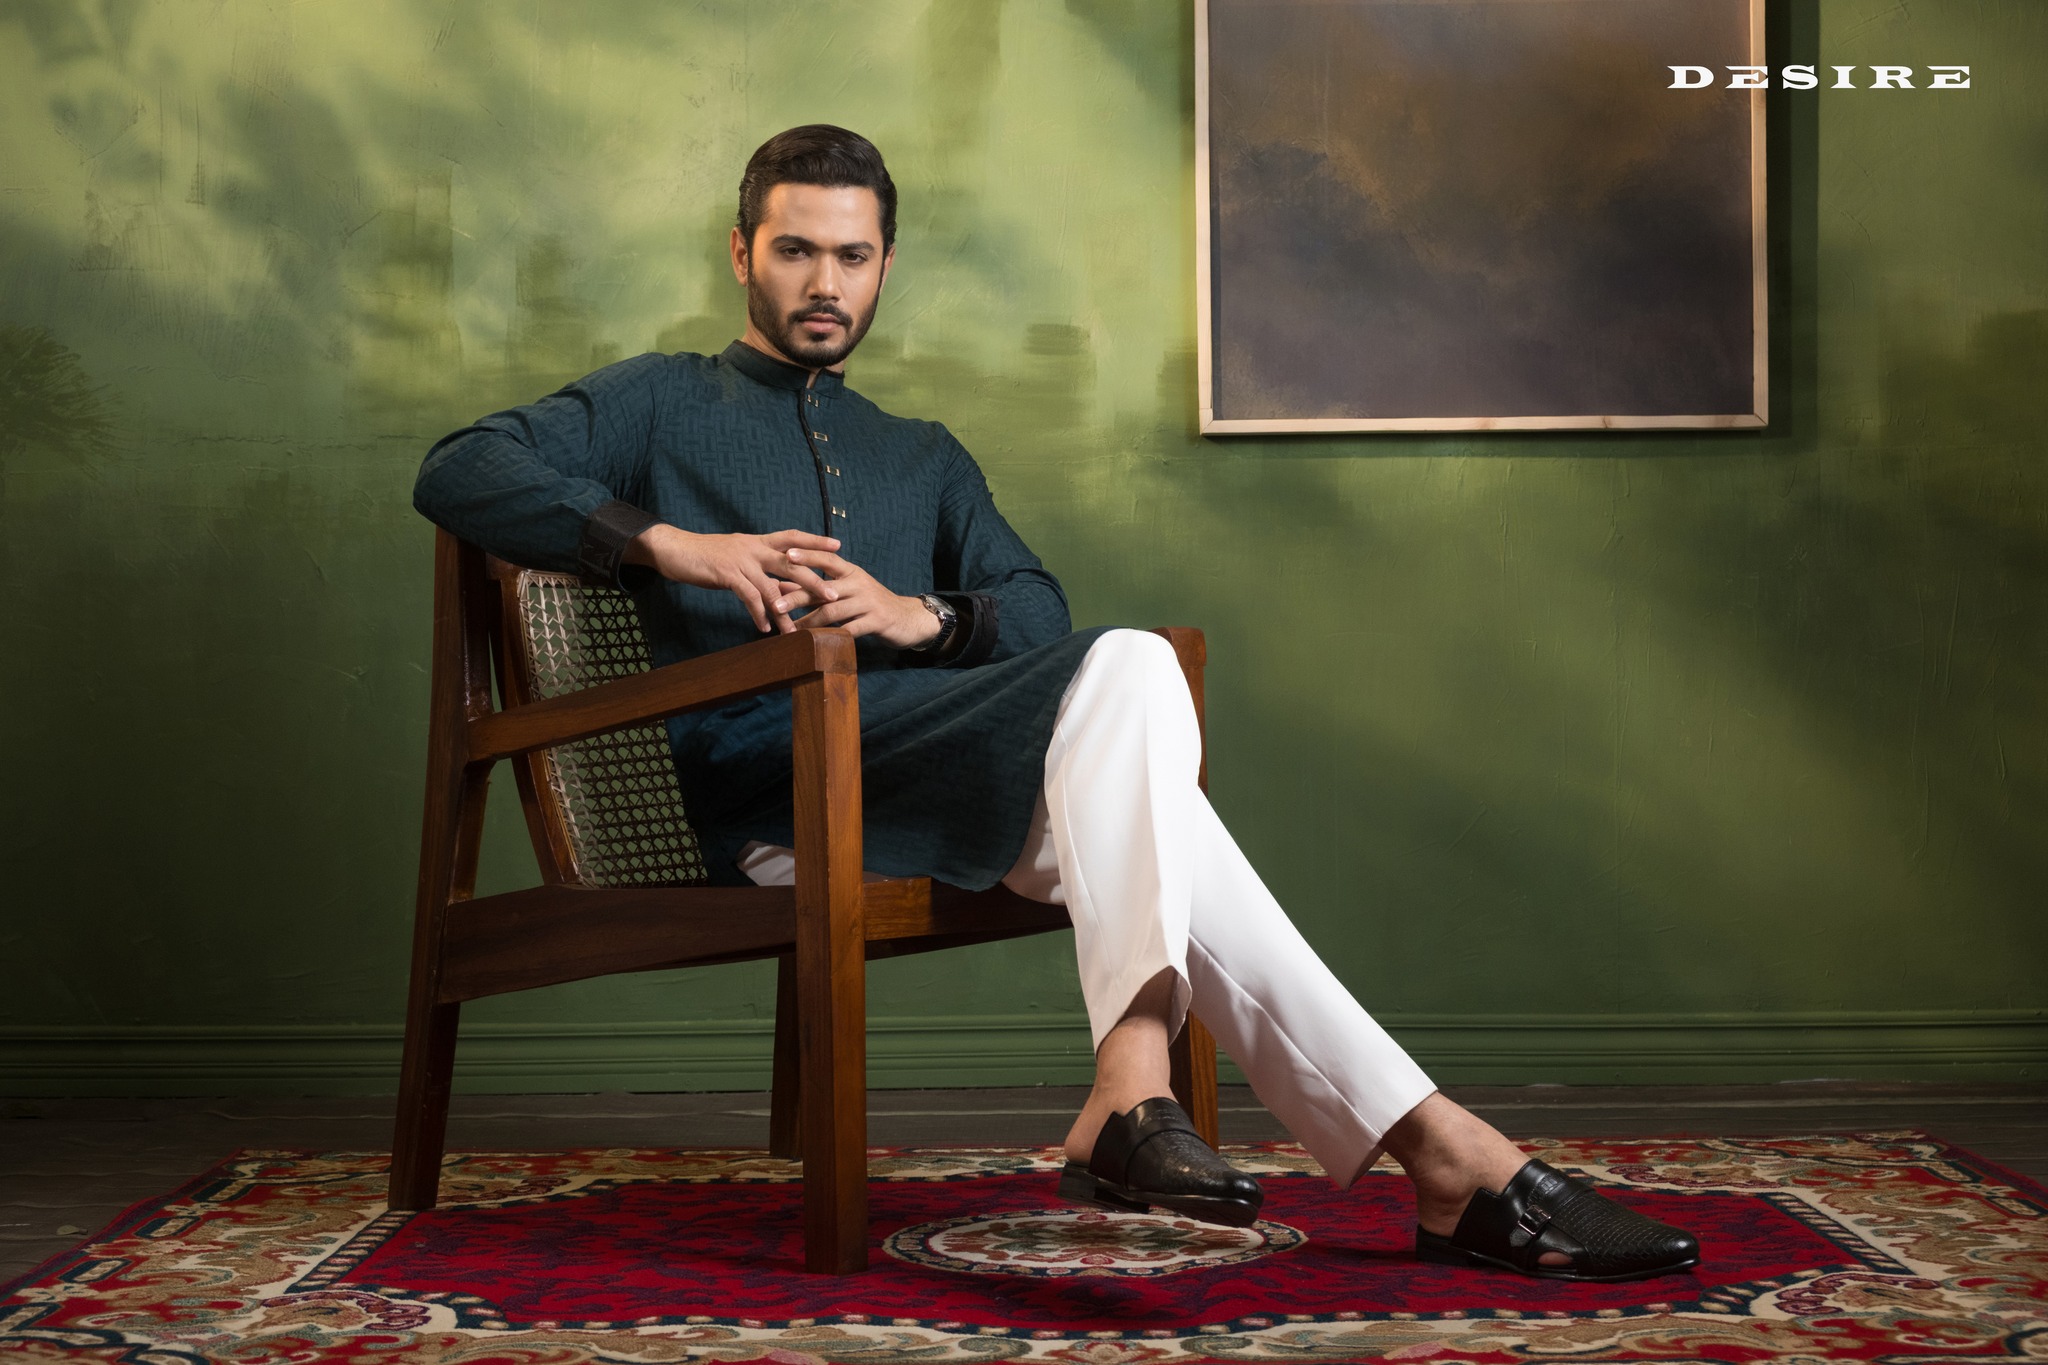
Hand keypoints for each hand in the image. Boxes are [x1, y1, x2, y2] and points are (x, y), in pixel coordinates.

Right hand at [625, 524, 842, 633]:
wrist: (675, 549)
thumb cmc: (707, 555)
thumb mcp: (737, 558)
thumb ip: (759, 570)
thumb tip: (780, 588)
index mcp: (758, 541)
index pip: (793, 537)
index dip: (815, 541)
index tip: (838, 547)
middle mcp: (753, 547)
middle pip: (791, 562)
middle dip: (813, 580)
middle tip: (832, 596)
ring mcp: (740, 560)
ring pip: (771, 585)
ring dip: (785, 610)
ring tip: (796, 629)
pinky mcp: (726, 573)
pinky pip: (747, 596)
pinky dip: (758, 613)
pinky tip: (765, 628)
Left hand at [782, 548, 942, 648]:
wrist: (907, 619)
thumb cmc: (870, 604)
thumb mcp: (847, 591)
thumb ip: (818, 588)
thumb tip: (781, 585)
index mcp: (852, 572)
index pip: (828, 559)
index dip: (808, 556)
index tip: (786, 554)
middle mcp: (859, 583)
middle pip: (824, 587)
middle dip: (798, 595)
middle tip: (775, 604)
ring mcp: (869, 602)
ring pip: (833, 611)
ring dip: (809, 621)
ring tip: (790, 630)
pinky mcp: (876, 621)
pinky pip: (849, 630)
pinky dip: (831, 636)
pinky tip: (815, 644)